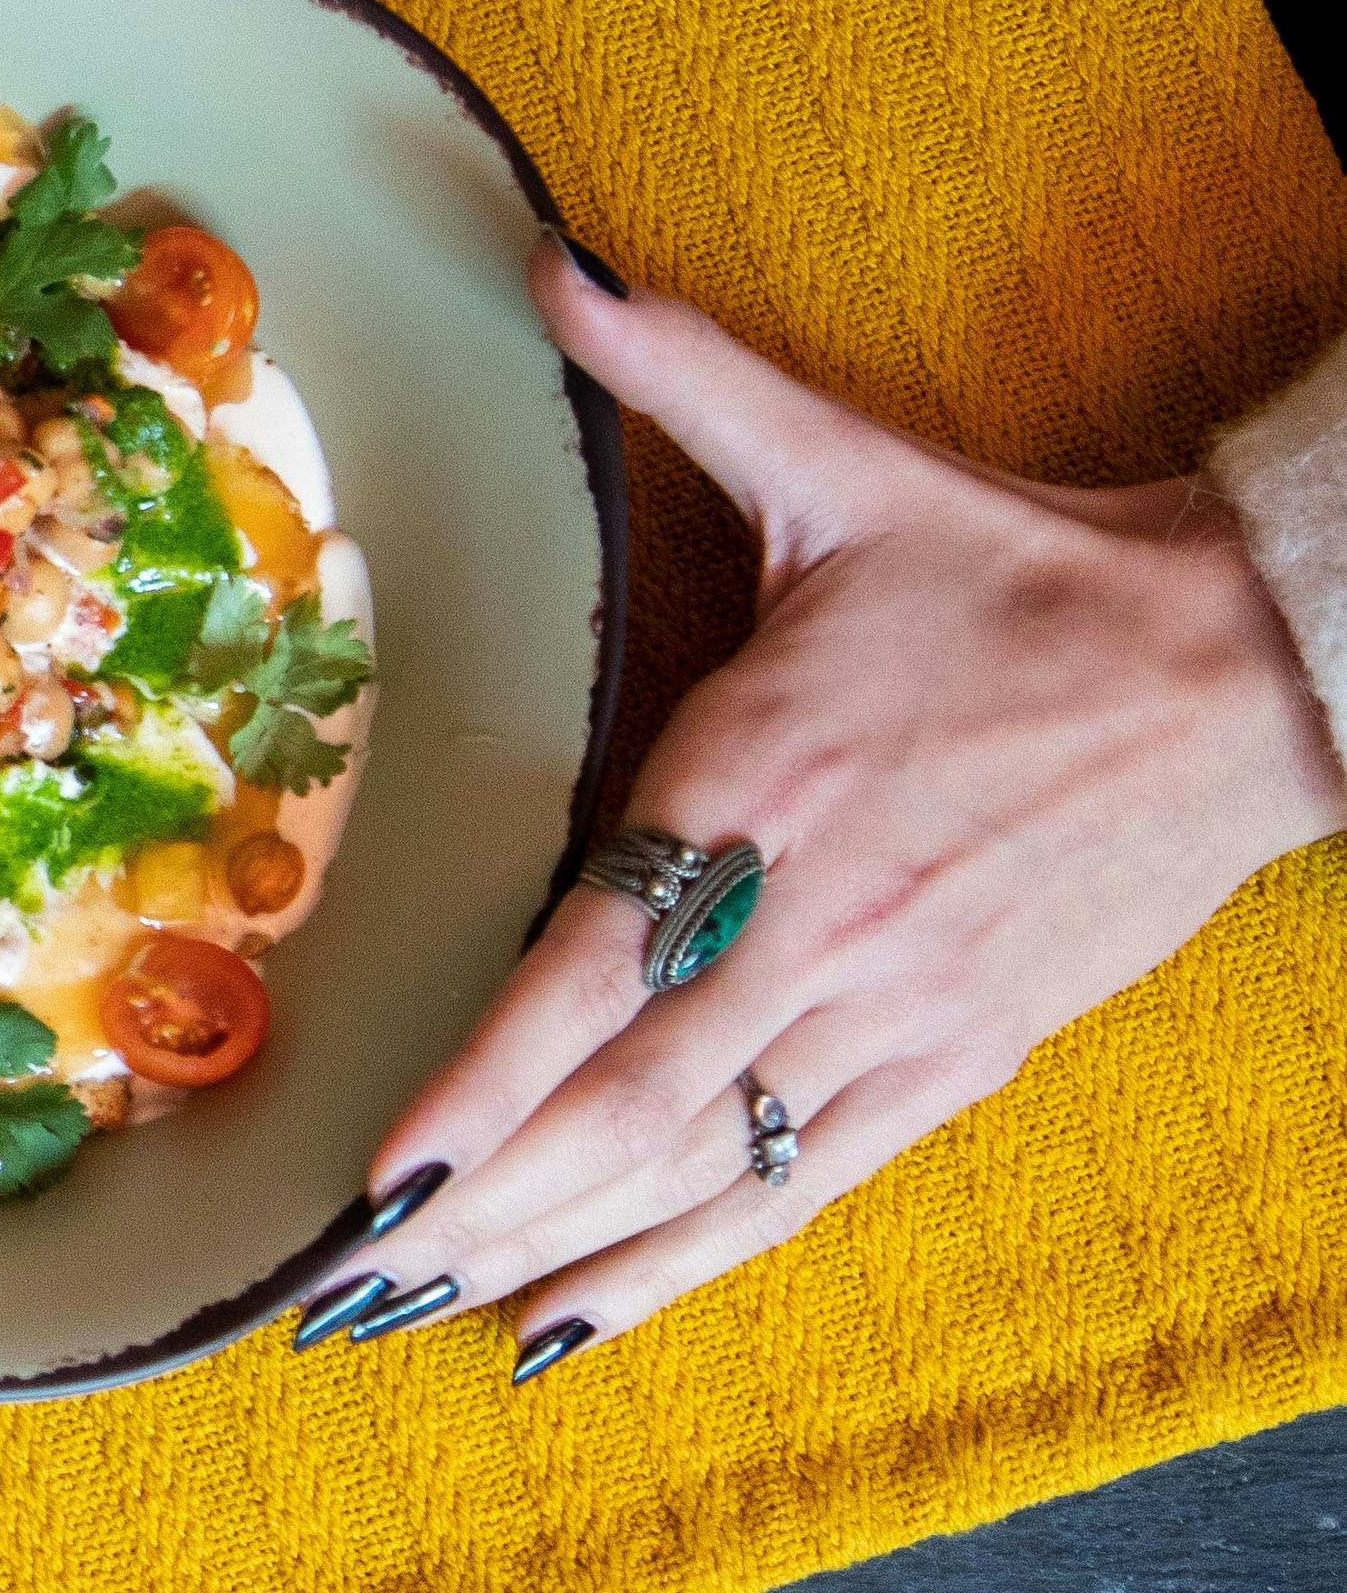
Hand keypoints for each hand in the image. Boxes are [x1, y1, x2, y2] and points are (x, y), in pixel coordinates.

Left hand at [332, 246, 1346, 1375]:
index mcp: (759, 784)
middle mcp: (816, 921)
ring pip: (699, 1169)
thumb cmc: (1020, 574)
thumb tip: (554, 269)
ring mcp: (892, 1007)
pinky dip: (684, 1263)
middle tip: (344, 1290)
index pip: (590, 970)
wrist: (1247, 660)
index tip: (383, 1174)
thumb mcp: (847, 469)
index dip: (482, 1087)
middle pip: (623, 1105)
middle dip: (480, 1210)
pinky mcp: (958, 1058)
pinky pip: (799, 1188)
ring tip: (419, 1323)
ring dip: (556, 1255)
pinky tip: (578, 1321)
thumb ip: (684, 378)